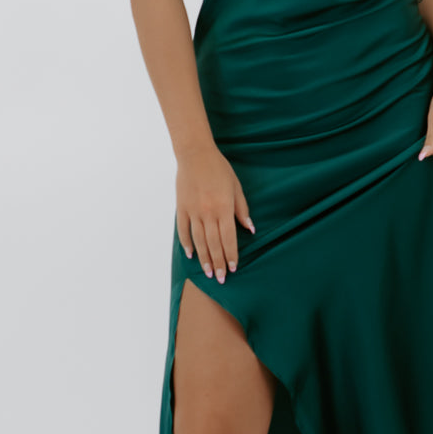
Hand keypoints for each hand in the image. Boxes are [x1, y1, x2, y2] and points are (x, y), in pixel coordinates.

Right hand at [176, 144, 254, 281]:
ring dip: (204, 258)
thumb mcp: (236, 187)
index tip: (233, 268)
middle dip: (219, 263)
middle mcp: (208, 213)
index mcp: (224, 208)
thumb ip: (242, 210)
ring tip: (208, 273)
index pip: (229, 238)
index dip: (231, 255)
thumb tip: (250, 229)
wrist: (195, 155)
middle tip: (221, 279)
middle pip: (214, 244)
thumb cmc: (219, 169)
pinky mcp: (182, 208)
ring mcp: (193, 212)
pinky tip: (191, 254)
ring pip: (199, 241)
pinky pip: (184, 230)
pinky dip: (186, 243)